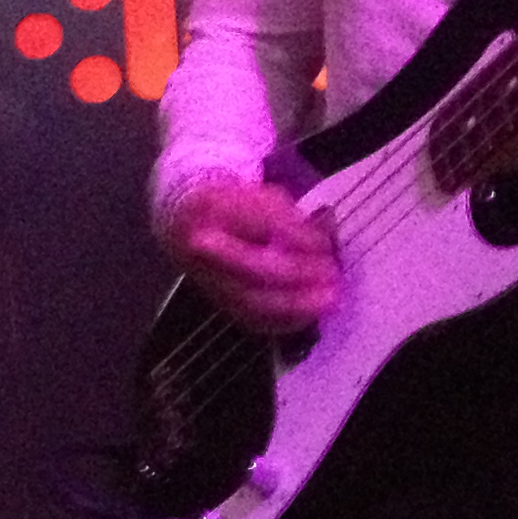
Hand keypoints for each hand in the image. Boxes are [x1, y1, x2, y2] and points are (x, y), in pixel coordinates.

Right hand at [161, 177, 340, 332]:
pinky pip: (251, 319)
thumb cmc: (234, 207)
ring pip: (251, 300)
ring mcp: (207, 278)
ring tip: (329, 300)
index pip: (260, 223)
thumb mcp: (261, 197)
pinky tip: (310, 315)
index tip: (325, 244)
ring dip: (296, 304)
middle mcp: (204, 246)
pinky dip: (284, 321)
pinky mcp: (217, 301)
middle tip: (331, 274)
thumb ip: (292, 218)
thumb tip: (323, 242)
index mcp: (215, 209)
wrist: (185, 222)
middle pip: (253, 267)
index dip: (297, 236)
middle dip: (298, 273)